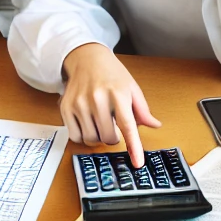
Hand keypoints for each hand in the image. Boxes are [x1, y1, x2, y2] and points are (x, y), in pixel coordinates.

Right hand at [61, 43, 160, 166]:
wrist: (86, 58)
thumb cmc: (111, 73)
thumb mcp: (131, 87)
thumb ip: (142, 109)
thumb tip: (155, 126)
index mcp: (118, 92)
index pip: (127, 125)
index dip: (134, 146)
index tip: (137, 163)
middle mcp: (97, 98)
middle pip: (108, 137)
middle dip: (114, 137)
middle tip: (113, 126)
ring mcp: (79, 103)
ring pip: (91, 139)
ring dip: (98, 137)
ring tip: (100, 122)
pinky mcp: (66, 108)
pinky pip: (75, 136)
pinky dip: (83, 136)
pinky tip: (87, 124)